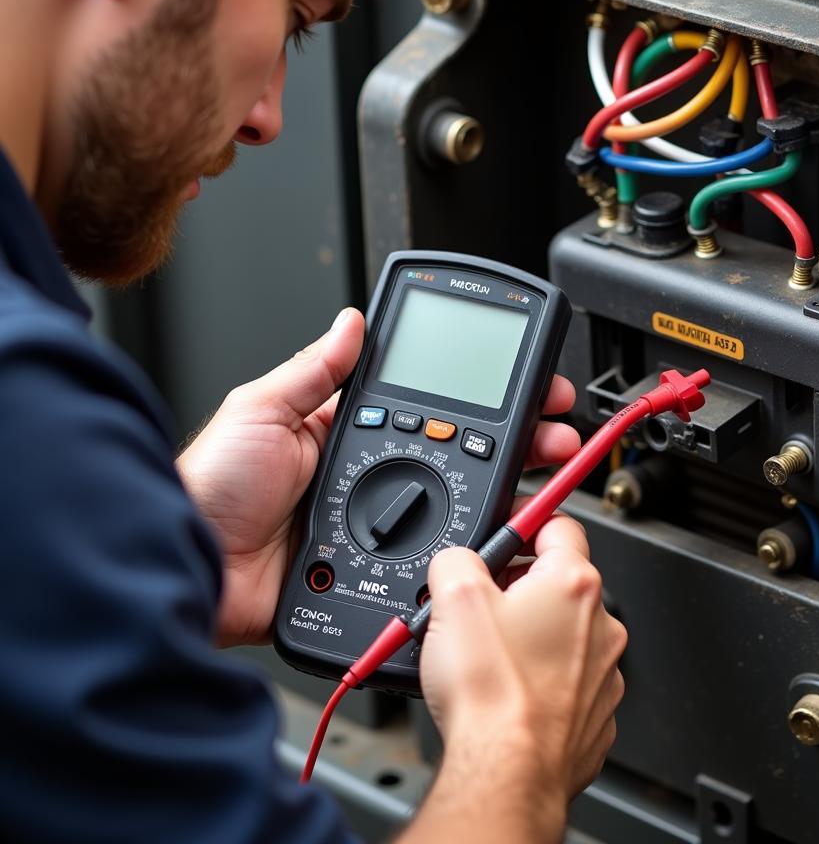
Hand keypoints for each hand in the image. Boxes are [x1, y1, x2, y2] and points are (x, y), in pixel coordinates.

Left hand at [176, 308, 580, 646]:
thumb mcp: (258, 410)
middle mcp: (372, 477)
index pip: (429, 404)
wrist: (191, 570)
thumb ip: (312, 372)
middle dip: (515, 436)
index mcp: (347, 431)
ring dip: (509, 488)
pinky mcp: (379, 570)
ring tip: (547, 469)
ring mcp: (380, 525)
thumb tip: (352, 322)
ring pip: (458, 505)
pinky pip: (436, 559)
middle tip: (553, 426)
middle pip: (459, 454)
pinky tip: (509, 535)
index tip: (519, 380)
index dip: (478, 393)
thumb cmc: (210, 487)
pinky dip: (475, 550)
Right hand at [407, 517, 626, 842]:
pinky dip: (541, 677)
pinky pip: (568, 679)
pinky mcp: (595, 712)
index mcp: (572, 583)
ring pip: (563, 633)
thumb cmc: (491, 694)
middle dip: (518, 585)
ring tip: (489, 655)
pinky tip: (508, 690)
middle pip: (557, 580)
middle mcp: (600, 623)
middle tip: (480, 603)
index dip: (526, 519)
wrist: (507, 772)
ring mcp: (602, 672)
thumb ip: (457, 559)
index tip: (509, 527)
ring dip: (531, 634)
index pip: (558, 523)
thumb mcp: (452, 597)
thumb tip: (456, 561)